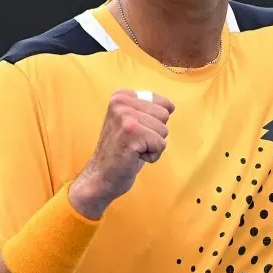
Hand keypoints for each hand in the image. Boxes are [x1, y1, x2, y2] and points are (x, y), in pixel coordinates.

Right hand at [69, 89, 174, 218]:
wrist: (101, 176)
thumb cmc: (122, 151)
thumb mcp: (133, 122)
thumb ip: (147, 110)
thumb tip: (171, 106)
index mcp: (121, 95)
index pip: (164, 104)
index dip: (155, 123)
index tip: (136, 132)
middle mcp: (121, 101)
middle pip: (164, 116)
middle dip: (155, 134)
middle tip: (133, 142)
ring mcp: (125, 116)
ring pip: (163, 131)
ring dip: (152, 145)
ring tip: (133, 149)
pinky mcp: (131, 133)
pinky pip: (160, 144)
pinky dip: (152, 156)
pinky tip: (134, 156)